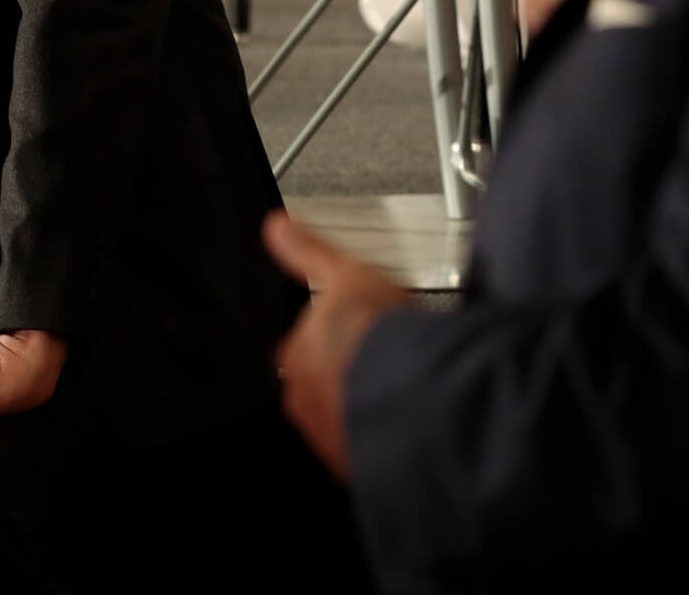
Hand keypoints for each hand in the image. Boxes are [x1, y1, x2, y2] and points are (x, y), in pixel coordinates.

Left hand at [264, 212, 408, 481]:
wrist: (413, 389)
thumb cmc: (377, 335)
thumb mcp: (344, 273)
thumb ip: (307, 251)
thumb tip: (275, 227)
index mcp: (296, 356)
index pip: (303, 347)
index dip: (332, 339)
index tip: (351, 339)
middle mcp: (305, 400)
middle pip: (323, 383)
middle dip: (346, 374)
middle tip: (381, 360)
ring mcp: (332, 434)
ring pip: (344, 416)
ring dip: (364, 404)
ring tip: (399, 388)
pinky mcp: (361, 461)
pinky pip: (368, 446)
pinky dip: (383, 433)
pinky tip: (407, 417)